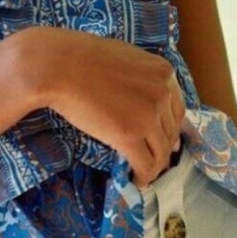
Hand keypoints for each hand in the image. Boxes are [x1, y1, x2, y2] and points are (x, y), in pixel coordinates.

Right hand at [15, 27, 185, 186]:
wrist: (59, 66)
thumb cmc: (82, 57)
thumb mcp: (124, 58)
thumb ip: (142, 77)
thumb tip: (148, 101)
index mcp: (163, 72)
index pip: (177, 109)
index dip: (169, 127)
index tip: (161, 138)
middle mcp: (162, 93)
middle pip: (170, 132)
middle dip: (161, 147)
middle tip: (150, 157)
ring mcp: (148, 115)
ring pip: (161, 152)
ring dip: (153, 165)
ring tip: (142, 172)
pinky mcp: (130, 136)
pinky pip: (146, 164)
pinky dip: (143, 176)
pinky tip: (136, 180)